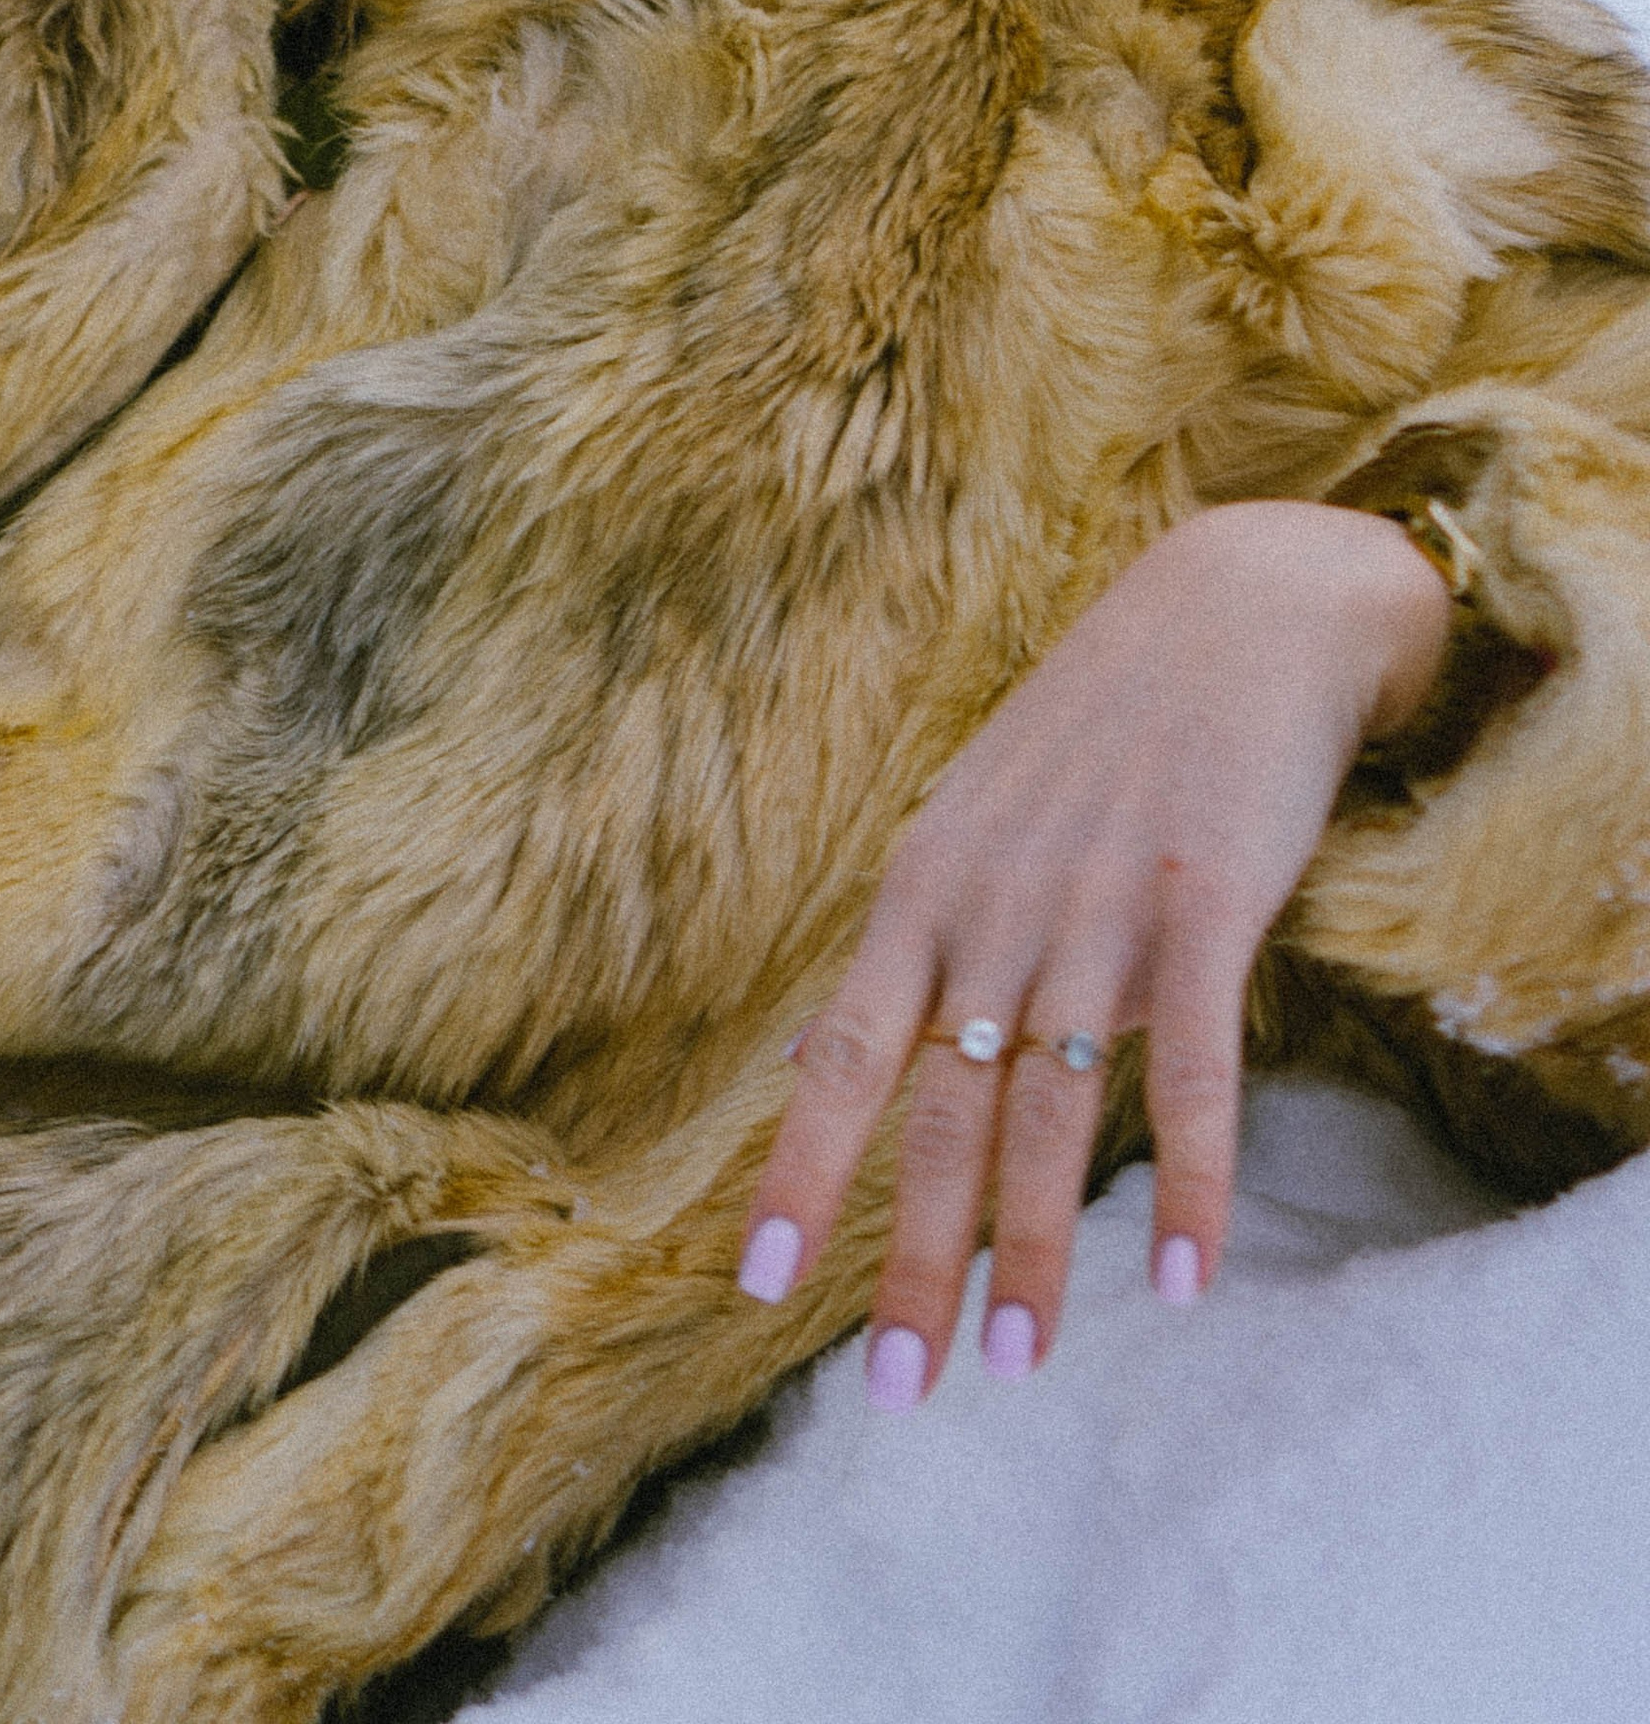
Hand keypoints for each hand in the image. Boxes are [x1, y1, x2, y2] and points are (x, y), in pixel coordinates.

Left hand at [737, 499, 1451, 1402]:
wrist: (1236, 606)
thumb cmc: (1106, 727)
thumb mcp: (990, 817)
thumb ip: (949, 936)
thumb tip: (894, 1058)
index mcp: (926, 884)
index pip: (843, 1052)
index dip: (802, 1170)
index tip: (762, 1283)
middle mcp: (996, 902)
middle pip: (943, 1112)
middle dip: (919, 1258)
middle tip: (901, 1392)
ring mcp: (1100, 902)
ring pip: (1054, 1108)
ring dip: (1038, 1247)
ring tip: (1022, 1365)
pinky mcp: (1208, 899)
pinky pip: (1191, 1062)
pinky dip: (1191, 1175)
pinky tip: (1190, 1276)